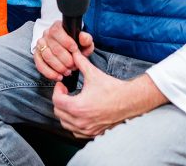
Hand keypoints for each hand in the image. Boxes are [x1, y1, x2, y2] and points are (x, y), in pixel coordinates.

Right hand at [34, 21, 93, 81]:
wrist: (69, 51)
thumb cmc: (76, 45)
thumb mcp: (84, 42)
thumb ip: (86, 39)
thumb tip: (82, 37)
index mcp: (57, 27)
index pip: (57, 31)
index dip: (66, 41)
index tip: (74, 50)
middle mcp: (47, 34)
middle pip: (54, 47)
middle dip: (66, 59)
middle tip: (73, 65)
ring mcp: (41, 45)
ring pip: (47, 56)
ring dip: (59, 67)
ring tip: (68, 71)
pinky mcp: (37, 56)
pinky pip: (40, 65)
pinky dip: (50, 73)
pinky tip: (58, 76)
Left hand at [52, 51, 168, 138]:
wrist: (129, 100)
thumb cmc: (113, 88)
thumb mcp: (94, 73)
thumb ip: (81, 62)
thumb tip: (73, 53)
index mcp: (78, 107)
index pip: (57, 100)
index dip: (57, 90)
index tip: (62, 85)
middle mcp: (81, 121)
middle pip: (58, 112)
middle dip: (60, 100)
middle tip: (65, 92)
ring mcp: (87, 129)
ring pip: (65, 123)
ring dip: (65, 113)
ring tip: (71, 102)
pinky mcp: (93, 132)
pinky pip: (75, 131)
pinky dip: (73, 124)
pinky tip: (78, 114)